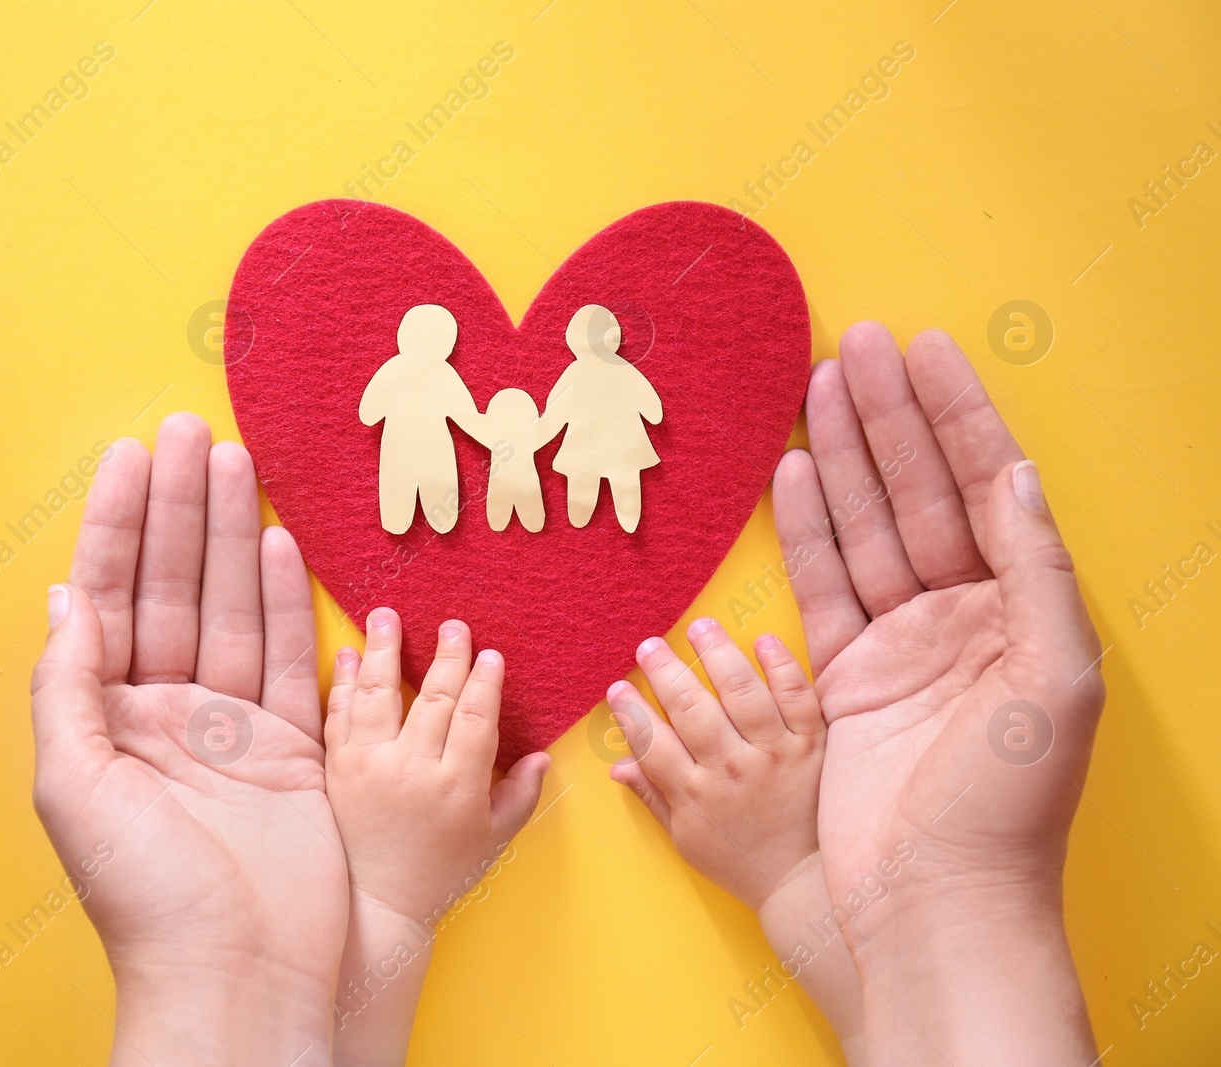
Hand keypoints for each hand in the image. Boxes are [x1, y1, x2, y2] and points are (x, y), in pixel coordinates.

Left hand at [30, 415, 346, 1066]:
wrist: (241, 973)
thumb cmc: (146, 895)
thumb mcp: (74, 788)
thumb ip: (68, 687)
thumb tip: (63, 600)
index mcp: (103, 721)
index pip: (106, 598)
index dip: (115, 525)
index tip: (129, 456)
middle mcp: (164, 713)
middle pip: (171, 587)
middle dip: (179, 509)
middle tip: (191, 430)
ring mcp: (230, 727)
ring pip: (230, 607)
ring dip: (233, 534)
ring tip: (238, 461)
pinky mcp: (291, 747)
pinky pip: (288, 656)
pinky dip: (285, 599)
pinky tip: (279, 542)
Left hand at [324, 610, 549, 1064]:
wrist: (375, 904)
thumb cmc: (439, 873)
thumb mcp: (492, 840)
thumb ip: (520, 795)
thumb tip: (544, 754)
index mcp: (457, 786)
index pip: (476, 720)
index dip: (485, 683)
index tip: (491, 653)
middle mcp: (413, 770)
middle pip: (433, 699)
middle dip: (446, 657)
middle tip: (453, 624)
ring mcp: (369, 767)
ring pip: (378, 695)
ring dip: (383, 651)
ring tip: (385, 615)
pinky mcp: (335, 769)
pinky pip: (338, 715)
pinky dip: (341, 682)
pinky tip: (345, 654)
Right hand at [606, 621, 863, 1058]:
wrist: (804, 882)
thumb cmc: (741, 860)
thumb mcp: (686, 838)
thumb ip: (653, 796)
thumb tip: (618, 764)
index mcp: (696, 795)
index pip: (653, 743)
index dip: (632, 713)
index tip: (617, 687)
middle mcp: (732, 770)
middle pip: (692, 710)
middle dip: (666, 673)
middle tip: (649, 645)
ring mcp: (775, 755)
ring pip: (743, 694)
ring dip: (717, 656)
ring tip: (700, 626)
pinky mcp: (812, 746)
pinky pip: (798, 698)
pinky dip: (782, 667)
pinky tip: (763, 641)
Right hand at [773, 324, 1104, 1063]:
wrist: (934, 900)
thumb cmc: (1008, 804)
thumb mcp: (1055, 679)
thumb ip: (1037, 570)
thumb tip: (1014, 477)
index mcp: (1022, 610)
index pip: (987, 486)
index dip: (956, 416)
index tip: (924, 352)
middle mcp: (964, 616)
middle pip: (919, 492)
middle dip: (888, 418)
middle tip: (855, 344)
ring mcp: (901, 643)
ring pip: (866, 526)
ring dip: (840, 456)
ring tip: (816, 386)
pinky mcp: (845, 675)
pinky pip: (822, 584)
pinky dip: (805, 527)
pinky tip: (790, 473)